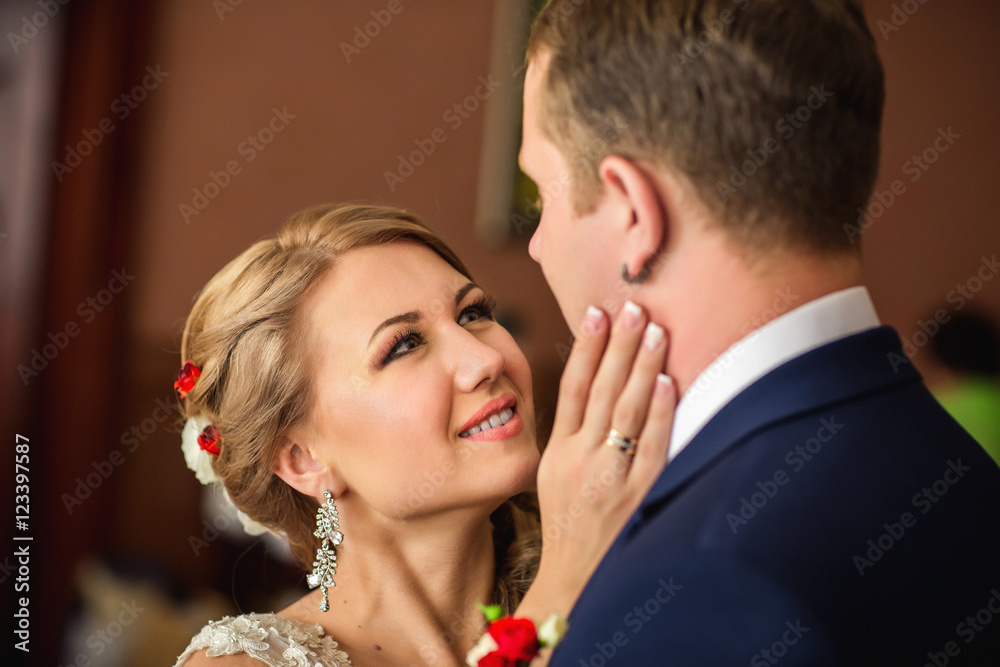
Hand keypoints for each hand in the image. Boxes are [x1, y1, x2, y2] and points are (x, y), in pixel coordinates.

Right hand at [517, 301, 675, 623]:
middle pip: (599, 390)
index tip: (596, 312)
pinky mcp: (637, 496)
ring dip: (640, 366)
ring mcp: (608, 477)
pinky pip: (649, 447)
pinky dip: (657, 413)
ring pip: (624, 411)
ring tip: (654, 328)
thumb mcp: (556, 477)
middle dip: (618, 344)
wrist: (574, 583)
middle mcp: (580, 460)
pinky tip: (664, 382)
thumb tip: (596, 388)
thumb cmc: (570, 526)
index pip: (573, 388)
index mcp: (558, 452)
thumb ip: (574, 436)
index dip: (585, 348)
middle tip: (633, 304)